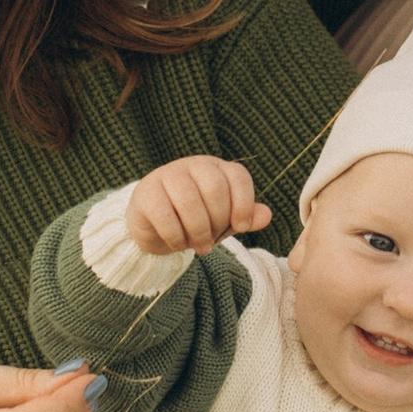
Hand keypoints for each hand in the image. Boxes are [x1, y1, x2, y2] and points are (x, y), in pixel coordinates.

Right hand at [125, 156, 269, 257]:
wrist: (153, 226)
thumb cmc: (194, 220)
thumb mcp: (224, 221)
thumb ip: (245, 217)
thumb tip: (266, 216)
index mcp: (216, 168)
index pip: (238, 176)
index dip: (244, 204)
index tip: (241, 227)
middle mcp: (192, 165)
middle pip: (214, 189)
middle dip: (218, 222)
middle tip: (213, 241)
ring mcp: (167, 175)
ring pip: (189, 201)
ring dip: (198, 232)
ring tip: (200, 247)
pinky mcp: (146, 192)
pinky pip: (165, 215)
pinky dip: (176, 237)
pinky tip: (178, 244)